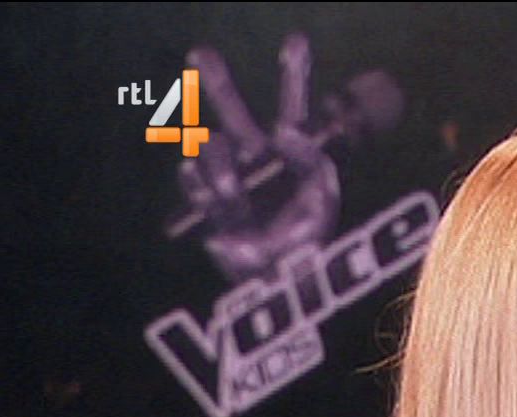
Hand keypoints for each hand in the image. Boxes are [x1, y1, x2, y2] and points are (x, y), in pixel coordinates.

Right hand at [172, 33, 340, 282]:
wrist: (282, 276)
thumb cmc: (309, 234)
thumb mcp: (322, 193)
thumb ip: (309, 158)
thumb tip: (282, 130)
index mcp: (291, 152)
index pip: (293, 105)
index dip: (294, 73)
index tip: (297, 39)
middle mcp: (257, 157)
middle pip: (233, 110)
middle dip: (219, 82)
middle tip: (201, 52)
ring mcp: (231, 177)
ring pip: (210, 147)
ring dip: (219, 168)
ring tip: (232, 193)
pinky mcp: (209, 201)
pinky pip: (193, 180)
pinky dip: (200, 185)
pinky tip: (213, 195)